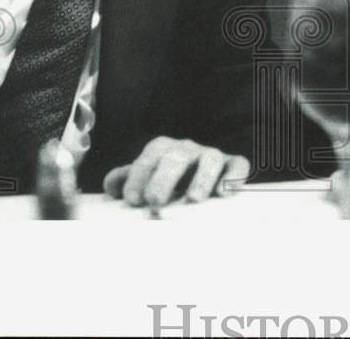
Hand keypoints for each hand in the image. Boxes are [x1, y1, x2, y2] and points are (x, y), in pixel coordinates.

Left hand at [102, 137, 250, 206]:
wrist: (200, 179)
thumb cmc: (166, 182)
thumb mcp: (145, 178)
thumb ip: (126, 179)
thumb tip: (111, 186)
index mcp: (163, 149)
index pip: (150, 157)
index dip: (139, 176)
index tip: (133, 200)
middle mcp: (187, 149)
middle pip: (177, 156)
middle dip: (164, 178)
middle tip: (155, 201)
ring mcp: (212, 155)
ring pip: (210, 158)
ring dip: (202, 177)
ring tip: (194, 199)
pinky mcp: (234, 165)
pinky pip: (238, 165)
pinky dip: (233, 176)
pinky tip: (225, 192)